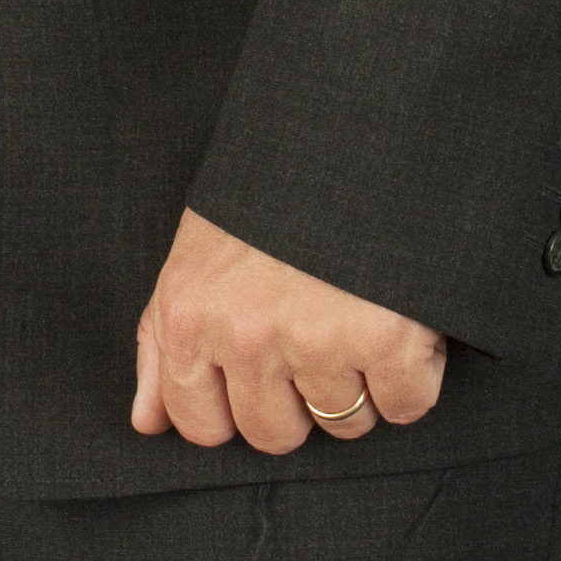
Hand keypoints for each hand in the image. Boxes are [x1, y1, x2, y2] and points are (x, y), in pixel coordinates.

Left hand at [127, 210, 446, 450]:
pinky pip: (406, 405)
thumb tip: (145, 422)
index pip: (200, 425)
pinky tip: (402, 324)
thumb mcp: (195, 255)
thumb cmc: (268, 192)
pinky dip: (415, 375)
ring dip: (361, 383)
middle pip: (276, 435)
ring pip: (344, 424)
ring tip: (360, 315)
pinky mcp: (386, 339)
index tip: (262, 373)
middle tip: (318, 336)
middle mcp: (245, 337)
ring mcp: (316, 340)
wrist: (351, 126)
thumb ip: (161, 343)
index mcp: (191, 316)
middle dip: (300, 400)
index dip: (236, 407)